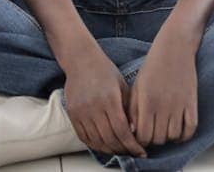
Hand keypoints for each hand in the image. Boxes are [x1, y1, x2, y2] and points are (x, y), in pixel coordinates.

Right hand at [62, 44, 147, 158]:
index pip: (122, 129)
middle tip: (133, 153)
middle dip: (123, 149)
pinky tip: (105, 146)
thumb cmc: (106, 71)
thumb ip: (128, 108)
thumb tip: (135, 130)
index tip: (141, 151)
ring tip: (121, 151)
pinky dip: (95, 145)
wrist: (81, 61)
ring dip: (110, 150)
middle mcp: (93, 108)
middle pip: (110, 138)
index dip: (132, 144)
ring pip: (96, 141)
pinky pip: (84, 137)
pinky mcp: (72, 115)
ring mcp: (81, 112)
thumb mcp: (122, 86)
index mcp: (109, 99)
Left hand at [129, 23, 200, 146]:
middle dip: (153, 140)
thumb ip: (132, 110)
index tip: (140, 135)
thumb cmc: (153, 66)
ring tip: (164, 130)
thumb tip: (132, 132)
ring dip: (168, 137)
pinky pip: (191, 128)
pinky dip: (185, 136)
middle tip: (152, 132)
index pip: (143, 136)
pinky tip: (178, 132)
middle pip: (158, 139)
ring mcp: (179, 104)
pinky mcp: (192, 102)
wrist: (176, 47)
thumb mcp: (137, 86)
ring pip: (174, 136)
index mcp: (147, 102)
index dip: (140, 141)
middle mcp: (163, 106)